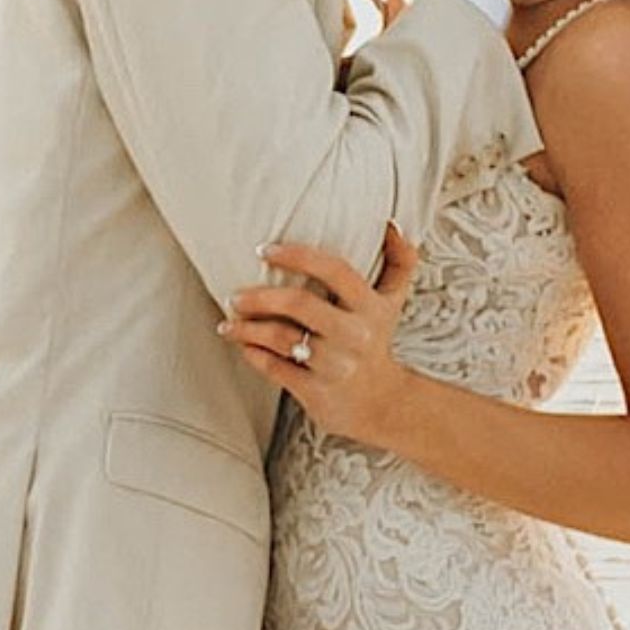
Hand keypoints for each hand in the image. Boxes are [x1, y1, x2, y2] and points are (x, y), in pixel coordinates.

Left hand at [224, 229, 419, 439]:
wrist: (382, 404)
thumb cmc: (376, 343)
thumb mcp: (394, 303)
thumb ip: (399, 262)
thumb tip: (393, 225)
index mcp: (371, 307)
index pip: (334, 270)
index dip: (296, 256)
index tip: (264, 250)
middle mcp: (355, 335)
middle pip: (299, 304)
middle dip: (259, 297)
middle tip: (236, 296)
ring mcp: (335, 365)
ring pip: (280, 338)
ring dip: (246, 328)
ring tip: (230, 323)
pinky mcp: (316, 391)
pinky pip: (273, 368)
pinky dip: (252, 354)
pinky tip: (243, 346)